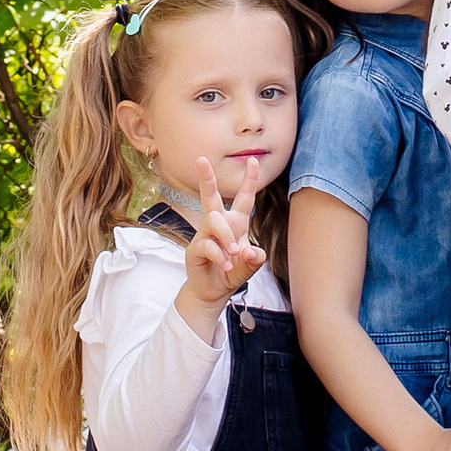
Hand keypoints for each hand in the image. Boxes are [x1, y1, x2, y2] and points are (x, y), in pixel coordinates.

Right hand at [183, 156, 264, 310]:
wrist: (214, 291)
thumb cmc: (232, 272)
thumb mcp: (249, 266)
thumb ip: (254, 259)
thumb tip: (250, 252)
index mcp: (235, 222)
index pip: (244, 198)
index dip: (249, 180)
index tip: (253, 160)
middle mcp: (218, 224)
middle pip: (211, 197)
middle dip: (207, 178)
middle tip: (201, 159)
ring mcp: (205, 235)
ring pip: (214, 221)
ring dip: (227, 238)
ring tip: (233, 254)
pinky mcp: (195, 248)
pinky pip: (208, 245)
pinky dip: (221, 257)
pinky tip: (226, 265)